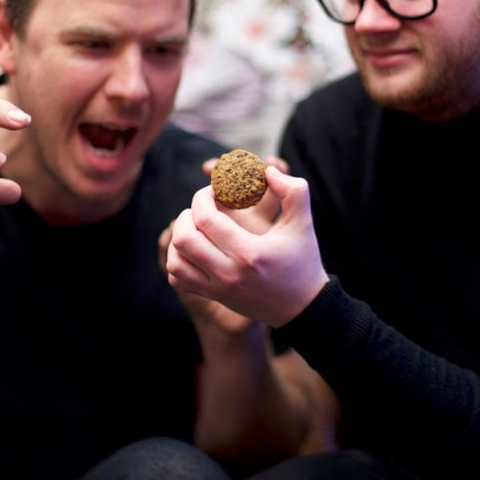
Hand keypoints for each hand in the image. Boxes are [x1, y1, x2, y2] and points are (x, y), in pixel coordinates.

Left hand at [166, 166, 328, 327]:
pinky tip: (194, 248)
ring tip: (196, 227)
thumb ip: (293, 191)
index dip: (203, 197)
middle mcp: (229, 273)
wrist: (303, 307)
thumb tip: (268, 171)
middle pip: (184, 239)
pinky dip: (178, 260)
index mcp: (249, 252)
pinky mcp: (214, 297)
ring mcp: (218, 288)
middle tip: (203, 208)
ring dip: (179, 238)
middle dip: (187, 214)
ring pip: (175, 261)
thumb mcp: (304, 223)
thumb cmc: (303, 261)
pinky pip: (178, 279)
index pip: (205, 218)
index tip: (214, 191)